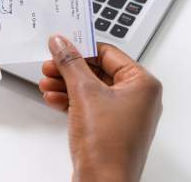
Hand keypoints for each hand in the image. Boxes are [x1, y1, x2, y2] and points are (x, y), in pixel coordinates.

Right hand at [39, 36, 162, 181]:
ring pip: (91, 89)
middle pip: (98, 70)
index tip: (61, 45)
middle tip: (50, 65)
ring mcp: (124, 115)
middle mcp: (138, 98)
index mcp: (143, 84)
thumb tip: (62, 43)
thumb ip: (70, 63)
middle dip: (70, 69)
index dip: (82, 48)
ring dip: (66, 84)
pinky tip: (54, 99)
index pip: (108, 52)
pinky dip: (71, 100)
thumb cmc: (108, 146)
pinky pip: (90, 105)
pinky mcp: (110, 128)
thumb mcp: (84, 93)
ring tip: (47, 83)